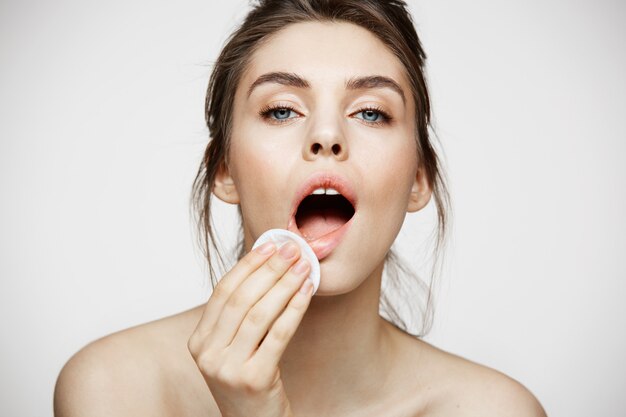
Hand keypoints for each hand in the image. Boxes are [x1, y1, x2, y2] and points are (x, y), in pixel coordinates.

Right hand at [187, 240, 313, 416]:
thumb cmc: (247, 380)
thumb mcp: (232, 347)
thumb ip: (240, 314)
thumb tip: (267, 264)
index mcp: (198, 341)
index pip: (223, 292)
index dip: (248, 265)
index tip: (270, 244)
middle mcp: (207, 354)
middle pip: (241, 299)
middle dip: (269, 269)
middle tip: (292, 249)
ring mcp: (228, 369)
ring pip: (259, 314)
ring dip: (284, 284)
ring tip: (304, 266)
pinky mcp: (254, 379)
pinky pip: (278, 334)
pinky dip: (294, 308)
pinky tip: (307, 291)